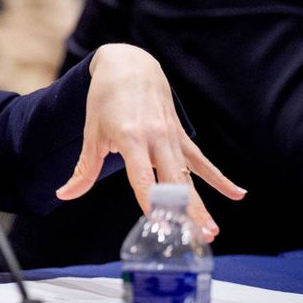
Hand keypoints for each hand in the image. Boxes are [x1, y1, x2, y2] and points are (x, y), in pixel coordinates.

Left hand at [56, 44, 246, 240]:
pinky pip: (201, 160)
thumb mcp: (91, 133)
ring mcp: (171, 136)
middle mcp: (155, 138)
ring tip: (212, 231)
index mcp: (130, 138)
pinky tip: (238, 194)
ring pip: (189, 176)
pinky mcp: (180, 135)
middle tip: (195, 238)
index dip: (150, 200)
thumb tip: (63, 195)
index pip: (142, 177)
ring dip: (201, 204)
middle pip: (173, 181)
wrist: (129, 64)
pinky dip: (219, 178)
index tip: (158, 224)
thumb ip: (83, 169)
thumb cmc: (105, 99)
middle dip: (184, 211)